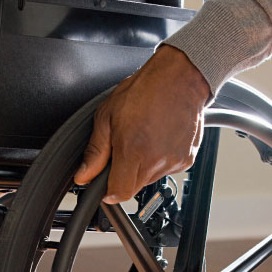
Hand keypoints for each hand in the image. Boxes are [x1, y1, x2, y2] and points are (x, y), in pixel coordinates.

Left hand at [75, 46, 212, 203]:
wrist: (178, 79)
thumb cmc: (143, 91)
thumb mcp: (106, 117)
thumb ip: (96, 152)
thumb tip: (84, 175)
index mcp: (134, 151)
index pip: (120, 193)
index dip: (108, 190)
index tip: (104, 182)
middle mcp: (157, 160)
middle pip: (134, 186)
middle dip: (124, 173)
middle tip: (123, 146)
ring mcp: (175, 161)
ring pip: (150, 178)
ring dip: (142, 166)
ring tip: (142, 137)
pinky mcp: (188, 158)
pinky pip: (167, 169)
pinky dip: (159, 159)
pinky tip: (157, 138)